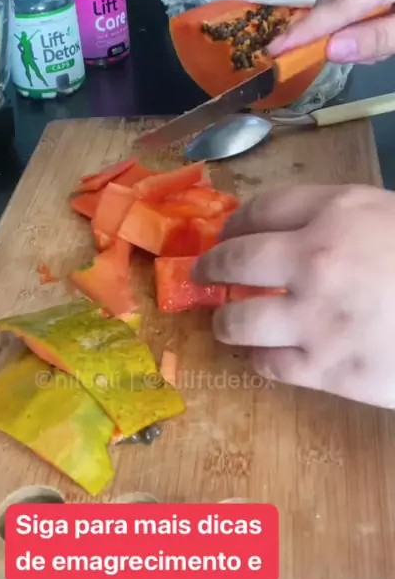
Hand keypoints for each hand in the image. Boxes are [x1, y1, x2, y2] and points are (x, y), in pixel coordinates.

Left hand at [190, 184, 394, 408]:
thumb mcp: (393, 219)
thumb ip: (346, 219)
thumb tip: (295, 231)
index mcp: (340, 212)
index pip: (262, 208)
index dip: (235, 222)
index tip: (227, 233)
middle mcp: (315, 260)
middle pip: (234, 260)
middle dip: (210, 267)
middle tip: (202, 275)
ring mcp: (316, 320)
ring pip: (238, 321)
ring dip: (225, 321)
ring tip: (225, 324)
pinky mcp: (326, 370)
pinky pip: (268, 366)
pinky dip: (259, 359)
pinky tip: (262, 356)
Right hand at [269, 0, 394, 63]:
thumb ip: (377, 38)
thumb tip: (331, 51)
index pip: (338, 4)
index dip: (306, 30)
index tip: (275, 50)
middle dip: (323, 27)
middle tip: (326, 56)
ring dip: (341, 21)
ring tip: (368, 45)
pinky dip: (355, 10)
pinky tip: (373, 25)